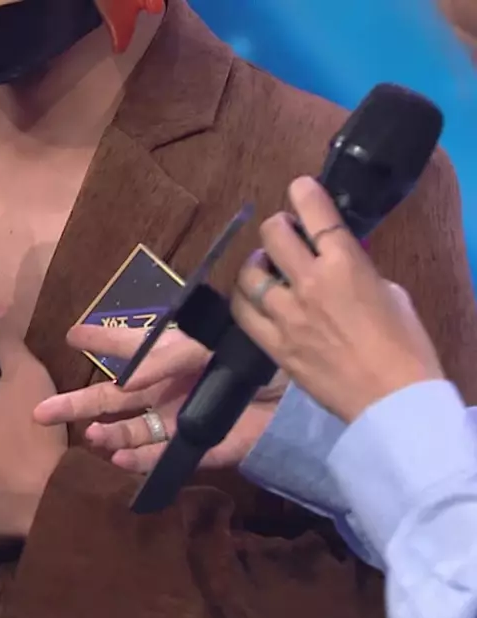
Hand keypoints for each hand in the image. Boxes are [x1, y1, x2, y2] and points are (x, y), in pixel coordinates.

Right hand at [34, 324, 285, 472]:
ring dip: (110, 435)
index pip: (125, 345)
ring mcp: (183, 418)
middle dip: (76, 405)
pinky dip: (141, 461)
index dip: (98, 339)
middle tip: (38, 412)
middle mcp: (169, 387)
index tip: (70, 335)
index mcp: (170, 355)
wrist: (307, 391)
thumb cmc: (258, 356)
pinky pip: (166, 457)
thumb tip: (125, 382)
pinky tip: (119, 460)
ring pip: (134, 431)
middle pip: (114, 398)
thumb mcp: (210, 340)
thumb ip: (166, 356)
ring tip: (90, 439)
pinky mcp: (204, 446)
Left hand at [231, 176, 442, 422]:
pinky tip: (250, 298)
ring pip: (250, 274)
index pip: (317, 214)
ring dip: (256, 264)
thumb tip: (341, 265)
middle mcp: (309, 283)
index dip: (303, 194)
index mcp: (346, 264)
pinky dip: (243, 299)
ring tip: (264, 266)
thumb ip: (359, 272)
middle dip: (277, 226)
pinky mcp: (274, 344)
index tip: (299, 187)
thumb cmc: (406, 346)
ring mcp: (286, 315)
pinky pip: (242, 313)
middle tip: (283, 232)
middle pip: (274, 235)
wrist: (393, 399)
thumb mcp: (392, 294)